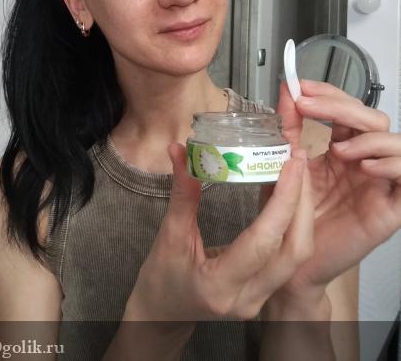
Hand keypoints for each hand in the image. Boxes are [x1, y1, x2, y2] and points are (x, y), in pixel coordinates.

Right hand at [124, 142, 313, 322]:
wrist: (162, 313)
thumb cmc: (161, 277)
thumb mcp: (168, 235)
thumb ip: (183, 194)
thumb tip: (180, 150)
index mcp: (219, 285)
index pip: (262, 242)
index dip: (282, 201)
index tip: (290, 164)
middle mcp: (247, 297)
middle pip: (293, 251)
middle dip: (301, 202)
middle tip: (298, 159)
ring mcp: (260, 299)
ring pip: (298, 255)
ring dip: (301, 211)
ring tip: (297, 171)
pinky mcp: (265, 292)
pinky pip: (289, 256)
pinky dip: (293, 222)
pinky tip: (288, 194)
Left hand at [270, 79, 400, 297]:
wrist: (291, 261)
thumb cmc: (290, 213)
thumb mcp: (286, 162)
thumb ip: (288, 127)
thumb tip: (287, 89)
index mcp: (341, 147)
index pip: (347, 107)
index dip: (328, 92)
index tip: (300, 87)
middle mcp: (364, 160)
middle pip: (372, 118)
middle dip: (341, 106)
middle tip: (308, 106)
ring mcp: (379, 182)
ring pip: (397, 143)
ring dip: (368, 137)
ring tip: (337, 150)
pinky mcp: (391, 208)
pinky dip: (393, 164)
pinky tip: (365, 167)